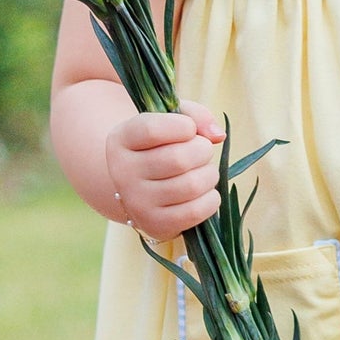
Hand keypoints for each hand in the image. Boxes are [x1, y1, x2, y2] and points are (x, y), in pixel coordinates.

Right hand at [105, 99, 224, 241]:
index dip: (183, 125)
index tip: (189, 129)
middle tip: (201, 151)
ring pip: (192, 185)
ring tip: (201, 171)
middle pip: (179, 159)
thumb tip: (218, 135)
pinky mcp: (155, 224)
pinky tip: (203, 191)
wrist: (142, 186)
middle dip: (203, 150)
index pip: (152, 130)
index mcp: (121, 140)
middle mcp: (122, 173)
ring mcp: (136, 202)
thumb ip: (195, 115)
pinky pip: (196, 211)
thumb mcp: (171, 120)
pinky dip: (211, 199)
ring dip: (209, 174)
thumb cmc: (163, 145)